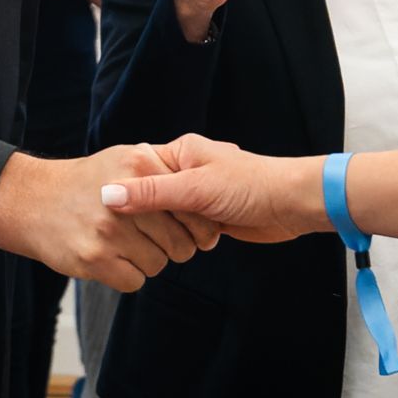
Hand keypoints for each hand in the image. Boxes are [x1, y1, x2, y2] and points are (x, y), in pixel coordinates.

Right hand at [0, 143, 219, 289]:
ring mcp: (108, 230)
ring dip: (150, 261)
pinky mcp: (93, 258)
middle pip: (180, 242)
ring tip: (130, 245)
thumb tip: (204, 197)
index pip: (192, 207)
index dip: (200, 225)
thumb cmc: (86, 182)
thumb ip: (162, 172)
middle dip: (177, 247)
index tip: (197, 232)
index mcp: (139, 166)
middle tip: (161, 241)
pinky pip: (135, 281)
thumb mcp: (125, 160)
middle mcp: (125, 197)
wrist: (32, 200)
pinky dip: (129, 275)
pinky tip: (114, 257)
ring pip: (159, 264)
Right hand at [103, 133, 322, 244]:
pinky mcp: (204, 220)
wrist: (291, 204)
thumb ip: (150, 193)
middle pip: (148, 203)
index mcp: (178, 153)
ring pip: (165, 222)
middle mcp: (183, 172)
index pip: (136, 172)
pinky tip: (197, 244)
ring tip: (202, 232)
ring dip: (177, 235)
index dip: (129, 196)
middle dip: (162, 221)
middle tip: (184, 222)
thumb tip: (106, 196)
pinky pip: (181, 234)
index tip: (119, 215)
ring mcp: (194, 198)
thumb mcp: (195, 188)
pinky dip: (187, 242)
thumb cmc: (250, 185)